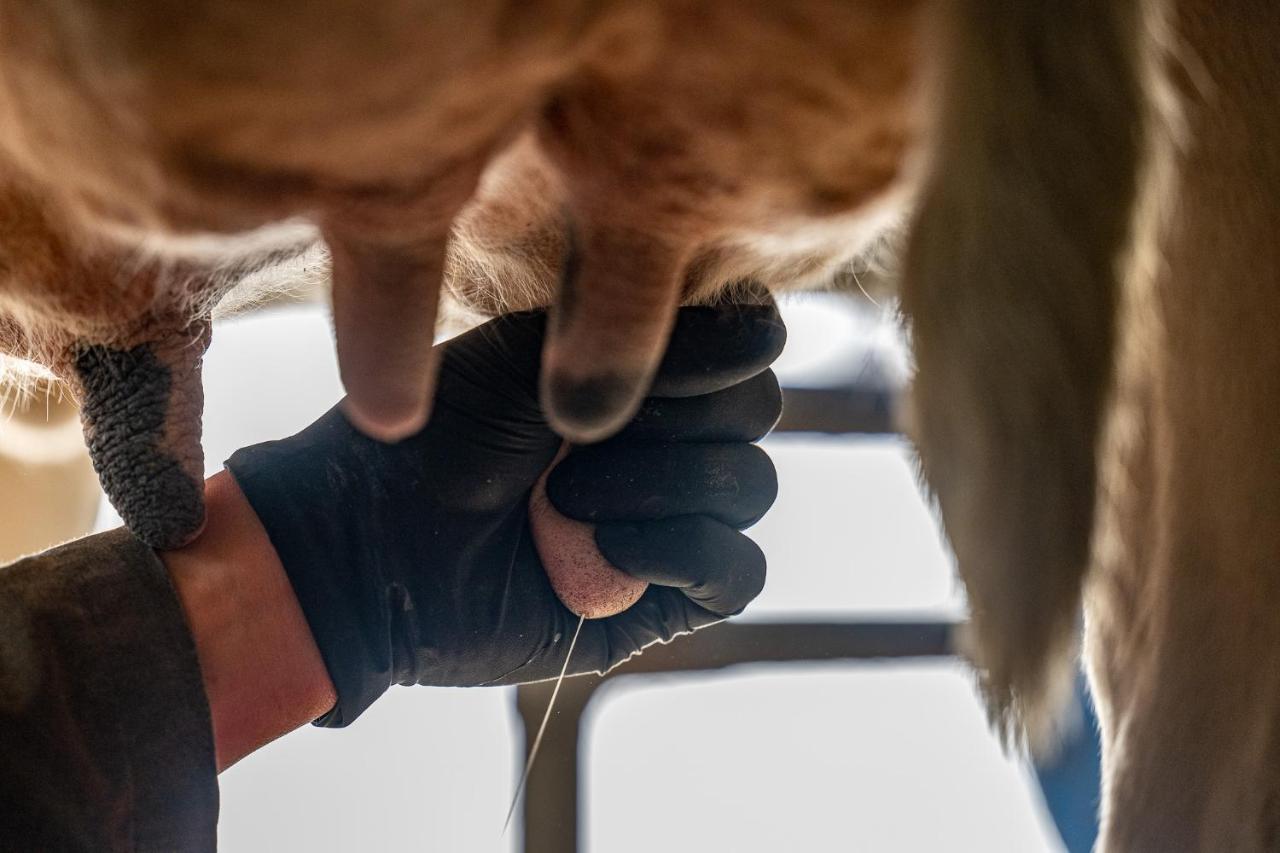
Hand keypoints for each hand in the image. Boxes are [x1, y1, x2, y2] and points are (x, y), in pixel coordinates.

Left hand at [226, 303, 783, 725]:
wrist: (370, 547)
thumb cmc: (434, 438)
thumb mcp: (530, 357)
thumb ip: (644, 337)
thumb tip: (765, 329)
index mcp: (638, 376)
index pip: (744, 347)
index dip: (722, 346)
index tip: (653, 356)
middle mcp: (665, 443)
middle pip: (756, 413)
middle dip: (680, 414)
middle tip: (578, 433)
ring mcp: (668, 521)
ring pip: (749, 487)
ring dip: (661, 483)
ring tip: (564, 498)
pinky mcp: (662, 599)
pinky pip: (737, 570)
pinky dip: (682, 551)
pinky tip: (602, 547)